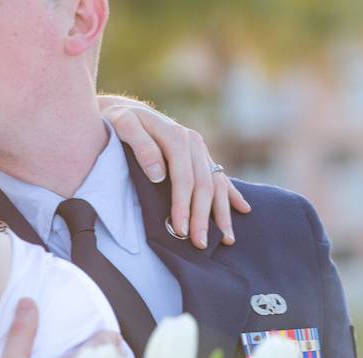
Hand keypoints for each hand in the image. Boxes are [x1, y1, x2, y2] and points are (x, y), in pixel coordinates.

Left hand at [98, 95, 251, 249]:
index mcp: (177, 137)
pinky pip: (220, 177)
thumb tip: (159, 175)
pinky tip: (243, 210)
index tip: (181, 229)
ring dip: (222, 213)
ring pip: (216, 184)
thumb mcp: (124, 126)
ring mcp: (199, 149)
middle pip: (203, 185)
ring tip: (226, 239)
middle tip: (199, 244)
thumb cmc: (119, 120)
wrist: (123, 108)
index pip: (184, 179)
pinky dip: (232, 194)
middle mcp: (193, 143)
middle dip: (203, 217)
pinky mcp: (200, 155)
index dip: (183, 205)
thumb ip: (141, 147)